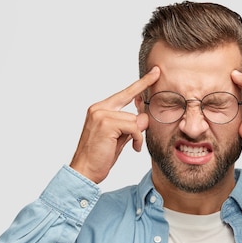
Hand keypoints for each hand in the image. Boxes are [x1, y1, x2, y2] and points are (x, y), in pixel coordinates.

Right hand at [70, 67, 160, 182]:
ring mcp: (101, 114)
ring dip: (138, 135)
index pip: (125, 93)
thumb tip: (145, 118)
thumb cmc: (100, 157)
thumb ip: (130, 125)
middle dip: (140, 122)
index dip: (142, 83)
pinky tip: (133, 148)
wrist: (85, 171)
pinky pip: (134, 127)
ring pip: (135, 119)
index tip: (156, 72)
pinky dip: (137, 139)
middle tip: (147, 116)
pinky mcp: (106, 123)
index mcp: (100, 109)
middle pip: (132, 106)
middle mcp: (99, 108)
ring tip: (133, 146)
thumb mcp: (119, 138)